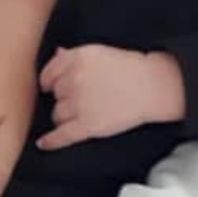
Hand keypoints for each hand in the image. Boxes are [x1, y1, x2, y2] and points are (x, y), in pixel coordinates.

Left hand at [37, 45, 185, 150]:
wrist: (153, 86)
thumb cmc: (130, 68)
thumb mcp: (101, 52)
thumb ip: (76, 55)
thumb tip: (56, 54)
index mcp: (77, 59)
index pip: (49, 73)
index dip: (50, 81)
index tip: (51, 86)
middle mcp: (74, 80)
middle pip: (55, 95)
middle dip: (65, 97)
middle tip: (84, 98)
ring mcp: (80, 103)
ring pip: (58, 114)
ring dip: (66, 115)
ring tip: (85, 112)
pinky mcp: (88, 125)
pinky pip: (63, 135)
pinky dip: (52, 141)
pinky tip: (44, 143)